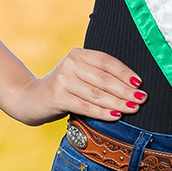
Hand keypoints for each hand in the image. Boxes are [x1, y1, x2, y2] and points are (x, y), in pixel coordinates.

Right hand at [7, 48, 146, 125]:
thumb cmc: (62, 89)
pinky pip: (86, 106)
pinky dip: (102, 113)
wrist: (28, 99)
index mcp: (78, 54)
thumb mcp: (78, 76)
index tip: (140, 84)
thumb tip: (132, 88)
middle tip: (142, 99)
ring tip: (133, 109)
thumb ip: (97, 76)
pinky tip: (115, 116)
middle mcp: (70, 63)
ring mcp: (63, 80)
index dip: (125, 73)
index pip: (107, 61)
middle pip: (104, 78)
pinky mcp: (57, 96)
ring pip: (97, 94)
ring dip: (118, 103)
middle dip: (126, 91)